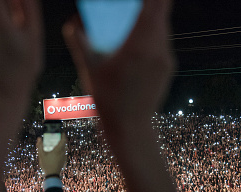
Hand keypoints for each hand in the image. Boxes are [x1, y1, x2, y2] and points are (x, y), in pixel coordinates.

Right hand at [38, 134, 66, 175]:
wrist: (52, 175)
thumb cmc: (46, 165)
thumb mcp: (41, 155)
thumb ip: (40, 146)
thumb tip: (39, 138)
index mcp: (58, 150)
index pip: (63, 140)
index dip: (63, 135)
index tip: (61, 133)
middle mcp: (63, 153)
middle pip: (64, 144)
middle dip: (61, 140)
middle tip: (57, 137)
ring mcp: (64, 157)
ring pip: (64, 149)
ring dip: (61, 145)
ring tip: (55, 145)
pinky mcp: (64, 160)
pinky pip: (63, 153)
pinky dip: (61, 150)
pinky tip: (55, 153)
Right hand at [63, 0, 173, 131]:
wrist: (130, 129)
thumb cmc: (107, 100)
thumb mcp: (89, 69)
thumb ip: (79, 42)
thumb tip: (72, 22)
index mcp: (140, 44)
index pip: (154, 5)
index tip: (136, 0)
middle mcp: (158, 49)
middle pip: (161, 12)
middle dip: (147, 5)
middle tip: (130, 8)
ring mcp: (166, 59)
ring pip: (163, 27)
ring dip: (149, 19)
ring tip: (131, 22)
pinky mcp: (168, 68)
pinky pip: (162, 42)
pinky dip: (151, 35)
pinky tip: (136, 43)